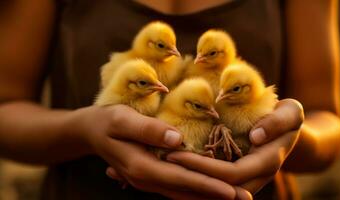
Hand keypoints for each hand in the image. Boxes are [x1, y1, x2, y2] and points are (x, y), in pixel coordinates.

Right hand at [74, 105, 236, 199]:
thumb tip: (178, 140)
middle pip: (185, 192)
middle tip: (245, 198)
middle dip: (215, 196)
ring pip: (182, 194)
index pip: (181, 179)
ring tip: (234, 196)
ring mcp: (148, 180)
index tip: (232, 190)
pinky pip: (177, 188)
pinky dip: (195, 190)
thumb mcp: (123, 119)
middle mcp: (146, 180)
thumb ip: (149, 130)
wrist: (90, 132)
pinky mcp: (151, 175)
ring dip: (208, 196)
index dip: (207, 185)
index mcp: (141, 167)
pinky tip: (210, 189)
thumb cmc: (107, 121)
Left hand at [166, 98, 303, 197]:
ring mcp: (247, 180)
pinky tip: (179, 168)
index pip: (231, 174)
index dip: (204, 168)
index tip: (177, 154)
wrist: (290, 131)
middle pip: (219, 187)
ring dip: (192, 180)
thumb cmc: (288, 116)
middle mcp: (256, 177)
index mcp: (267, 163)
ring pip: (216, 190)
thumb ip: (278, 123)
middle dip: (191, 175)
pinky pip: (216, 183)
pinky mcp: (239, 176)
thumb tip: (256, 136)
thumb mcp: (292, 113)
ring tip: (167, 163)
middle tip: (165, 159)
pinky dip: (198, 178)